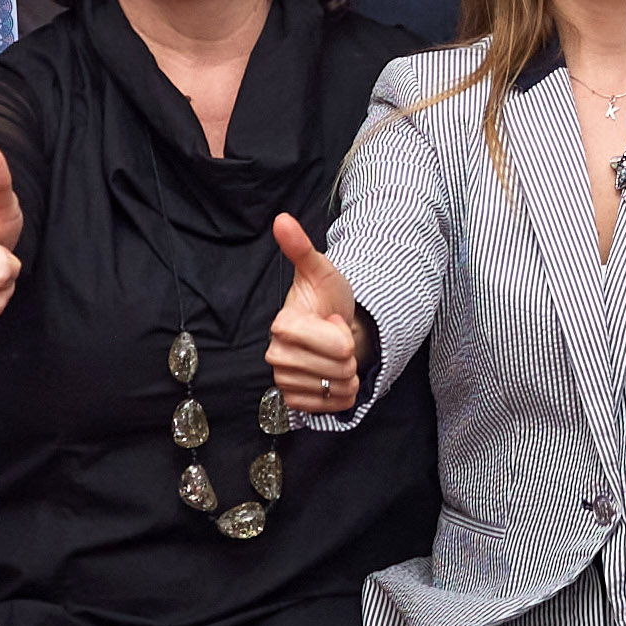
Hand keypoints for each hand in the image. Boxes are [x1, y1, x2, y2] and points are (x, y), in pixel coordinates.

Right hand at [266, 215, 366, 418]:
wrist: (330, 327)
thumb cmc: (327, 299)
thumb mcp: (321, 270)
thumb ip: (301, 248)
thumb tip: (282, 219)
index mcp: (282, 326)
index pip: (338, 346)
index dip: (344, 333)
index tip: (331, 319)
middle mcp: (276, 356)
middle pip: (341, 369)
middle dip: (348, 354)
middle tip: (334, 337)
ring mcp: (283, 382)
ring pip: (340, 388)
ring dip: (348, 373)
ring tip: (334, 355)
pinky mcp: (294, 402)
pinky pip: (335, 406)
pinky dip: (343, 393)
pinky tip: (332, 375)